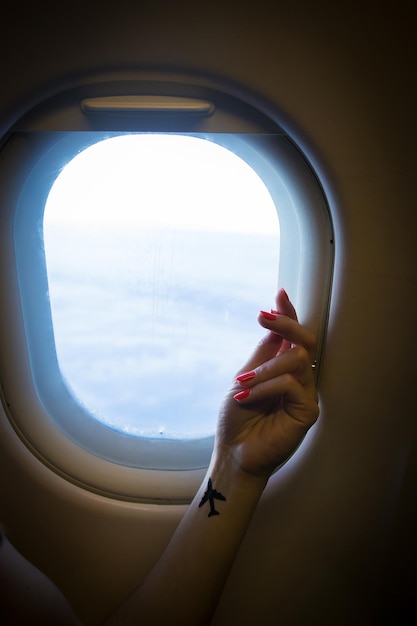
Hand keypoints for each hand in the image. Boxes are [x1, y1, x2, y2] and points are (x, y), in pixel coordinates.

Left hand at [216, 289, 318, 479]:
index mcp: (283, 369)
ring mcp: (305, 394)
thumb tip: (274, 323)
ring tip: (242, 383)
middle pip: (306, 340)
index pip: (293, 337)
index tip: (279, 293)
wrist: (234, 453)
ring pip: (296, 360)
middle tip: (263, 316)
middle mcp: (298, 379)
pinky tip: (247, 398)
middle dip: (286, 323)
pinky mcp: (308, 411)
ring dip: (265, 368)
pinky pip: (291, 384)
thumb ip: (263, 353)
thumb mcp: (245, 378)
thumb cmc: (237, 419)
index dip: (289, 314)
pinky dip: (266, 387)